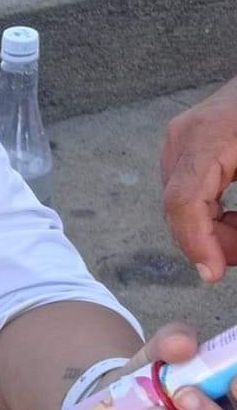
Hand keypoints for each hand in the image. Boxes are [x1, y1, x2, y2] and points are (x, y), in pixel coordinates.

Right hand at [161, 76, 236, 281]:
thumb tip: (233, 248)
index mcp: (208, 136)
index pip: (183, 201)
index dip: (196, 242)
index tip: (212, 272)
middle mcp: (183, 137)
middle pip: (179, 205)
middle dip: (208, 239)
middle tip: (233, 259)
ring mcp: (181, 138)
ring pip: (181, 201)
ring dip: (209, 228)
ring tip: (235, 238)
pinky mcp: (188, 142)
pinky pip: (188, 188)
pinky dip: (208, 211)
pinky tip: (230, 220)